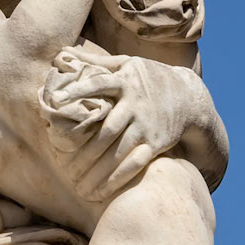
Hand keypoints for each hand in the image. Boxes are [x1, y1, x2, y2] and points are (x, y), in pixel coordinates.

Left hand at [44, 51, 194, 199]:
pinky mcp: (157, 141)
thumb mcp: (125, 63)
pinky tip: (103, 191)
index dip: (77, 91)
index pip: (98, 84)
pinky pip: (136, 162)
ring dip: (99, 171)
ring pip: (119, 150)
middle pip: (106, 129)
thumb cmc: (147, 77)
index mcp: (124, 80)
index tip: (56, 100)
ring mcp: (147, 124)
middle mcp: (135, 103)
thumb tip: (62, 54)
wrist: (188, 96)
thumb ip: (94, 62)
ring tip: (80, 188)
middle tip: (63, 170)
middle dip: (84, 151)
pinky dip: (119, 177)